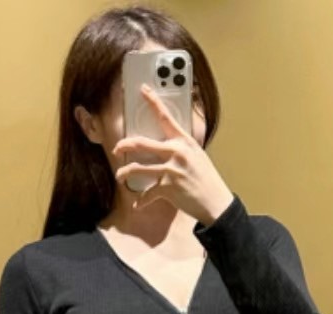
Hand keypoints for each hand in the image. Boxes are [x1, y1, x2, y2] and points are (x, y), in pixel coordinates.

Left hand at [113, 83, 234, 225]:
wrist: (216, 202)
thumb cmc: (206, 180)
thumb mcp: (197, 157)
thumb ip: (181, 149)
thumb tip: (167, 145)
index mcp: (184, 142)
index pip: (166, 117)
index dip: (153, 101)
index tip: (143, 90)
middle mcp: (176, 152)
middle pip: (141, 143)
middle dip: (123, 145)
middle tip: (116, 149)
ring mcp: (171, 170)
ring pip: (137, 168)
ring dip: (124, 173)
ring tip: (120, 176)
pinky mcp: (168, 188)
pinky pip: (146, 194)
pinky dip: (140, 201)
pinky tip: (137, 204)